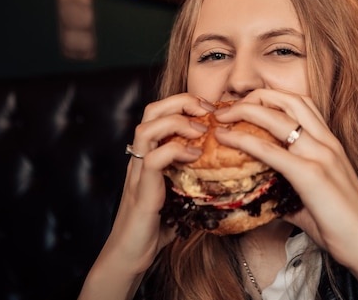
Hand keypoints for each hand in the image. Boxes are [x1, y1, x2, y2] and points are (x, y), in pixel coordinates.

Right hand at [85, 94, 213, 283]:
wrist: (129, 255)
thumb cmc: (156, 226)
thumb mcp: (179, 193)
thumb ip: (193, 176)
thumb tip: (228, 169)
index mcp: (148, 154)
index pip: (159, 112)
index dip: (183, 102)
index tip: (209, 108)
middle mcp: (140, 158)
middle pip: (151, 110)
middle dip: (181, 101)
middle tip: (206, 109)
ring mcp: (138, 173)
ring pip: (146, 129)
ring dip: (177, 122)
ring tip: (201, 130)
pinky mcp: (142, 191)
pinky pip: (154, 159)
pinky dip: (176, 151)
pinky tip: (195, 156)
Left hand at [212, 89, 357, 265]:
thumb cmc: (345, 225)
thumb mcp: (315, 198)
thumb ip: (289, 192)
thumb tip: (266, 197)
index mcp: (330, 143)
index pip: (301, 102)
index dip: (271, 98)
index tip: (247, 105)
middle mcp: (326, 142)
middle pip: (288, 99)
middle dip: (254, 96)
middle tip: (228, 107)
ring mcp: (320, 155)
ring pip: (277, 116)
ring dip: (245, 110)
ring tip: (223, 117)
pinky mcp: (311, 174)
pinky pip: (270, 150)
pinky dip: (243, 140)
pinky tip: (226, 139)